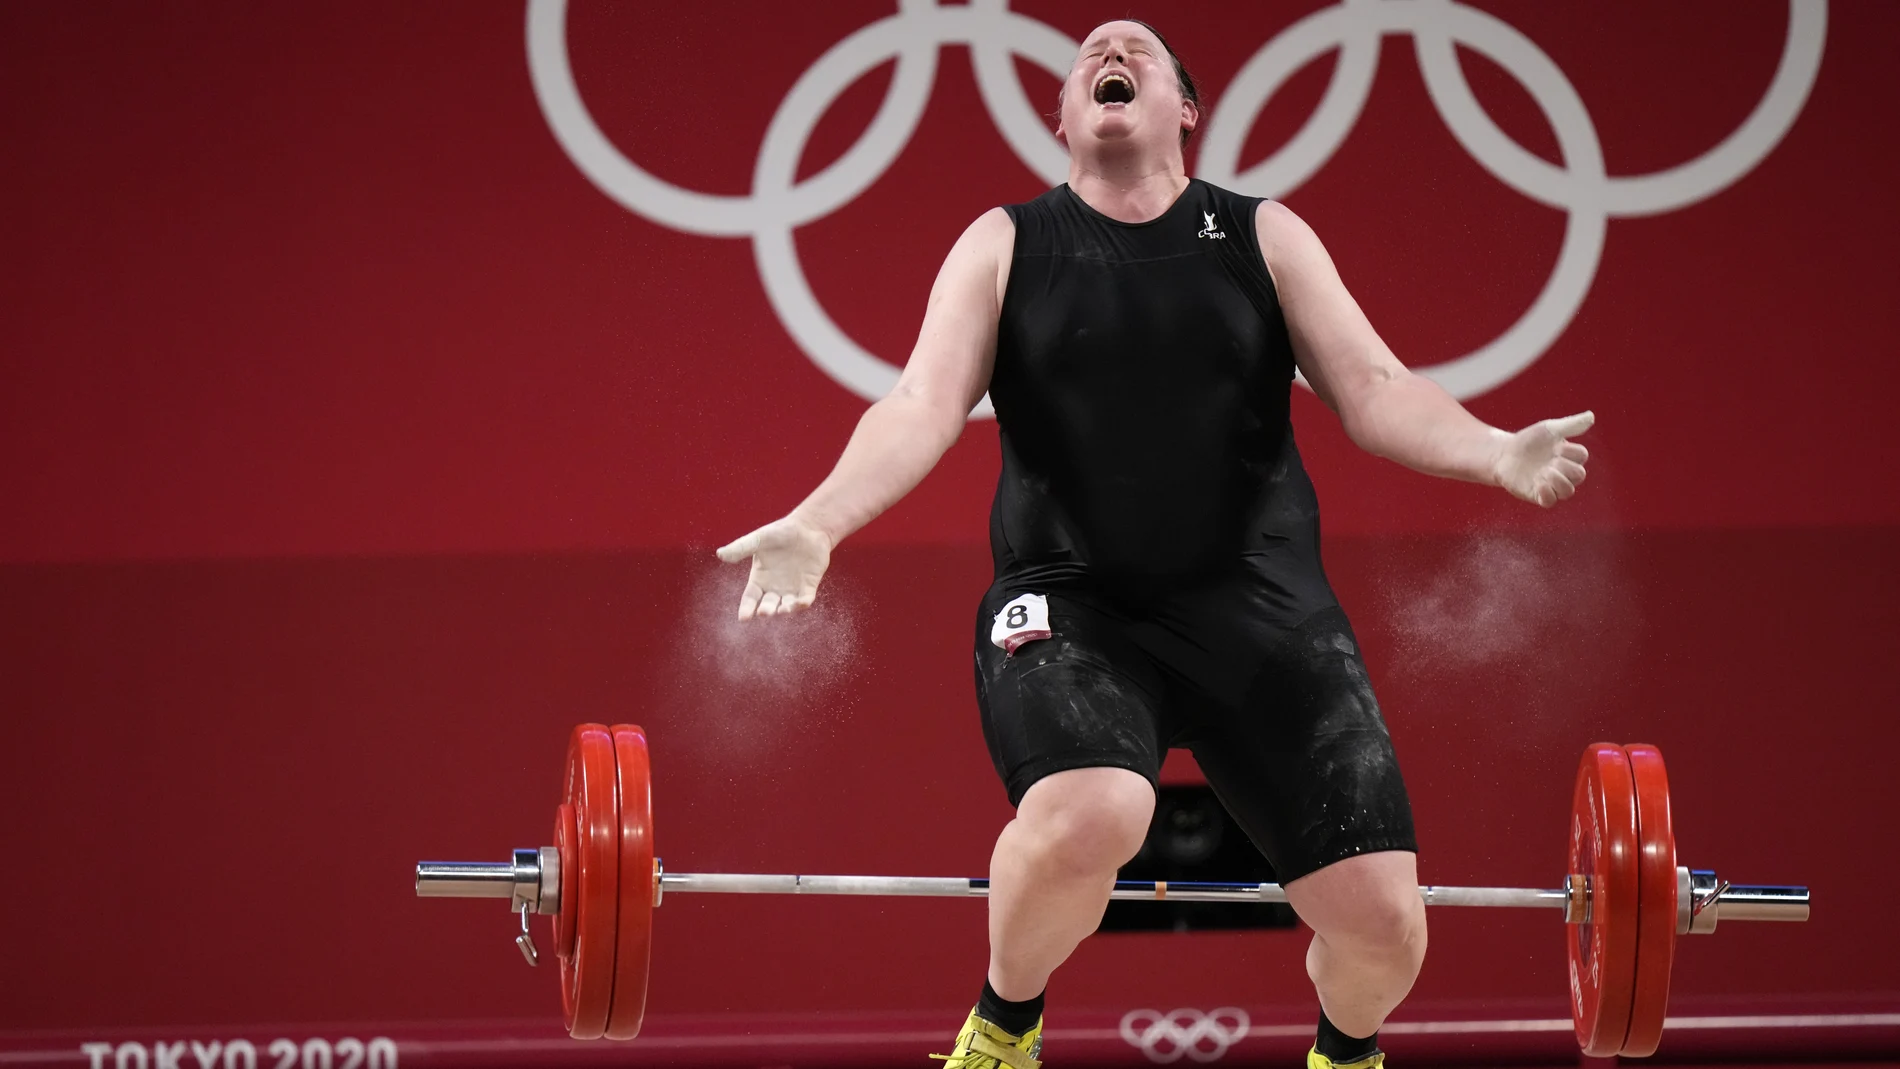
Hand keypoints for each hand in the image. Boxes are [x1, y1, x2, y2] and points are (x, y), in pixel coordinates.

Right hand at [715, 514, 833, 619]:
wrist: (808, 526)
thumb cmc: (781, 532)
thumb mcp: (759, 539)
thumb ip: (741, 547)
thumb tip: (720, 554)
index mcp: (760, 578)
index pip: (750, 598)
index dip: (746, 608)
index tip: (743, 618)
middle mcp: (774, 587)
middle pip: (768, 605)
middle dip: (766, 610)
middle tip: (763, 612)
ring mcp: (792, 588)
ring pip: (787, 606)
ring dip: (785, 610)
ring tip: (782, 610)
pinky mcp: (809, 586)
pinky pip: (805, 600)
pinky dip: (803, 603)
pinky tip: (800, 603)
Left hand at [1494, 411, 1593, 507]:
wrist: (1503, 453)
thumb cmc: (1529, 441)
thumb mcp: (1548, 429)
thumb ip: (1570, 425)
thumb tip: (1591, 416)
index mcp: (1568, 456)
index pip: (1582, 456)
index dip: (1570, 451)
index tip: (1555, 446)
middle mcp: (1563, 472)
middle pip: (1579, 475)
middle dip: (1566, 467)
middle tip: (1549, 461)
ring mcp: (1551, 485)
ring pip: (1568, 492)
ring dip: (1558, 481)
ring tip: (1543, 473)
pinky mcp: (1537, 495)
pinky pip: (1550, 502)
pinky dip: (1547, 494)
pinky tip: (1538, 483)